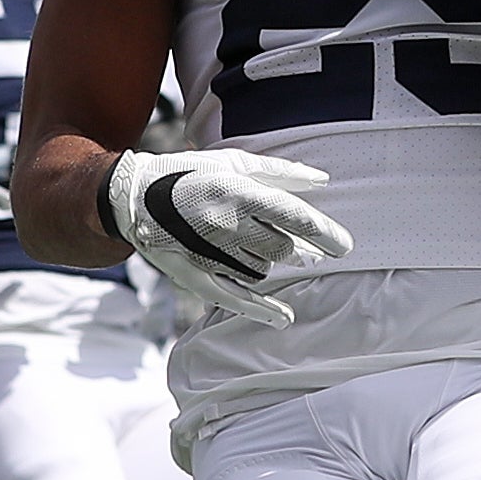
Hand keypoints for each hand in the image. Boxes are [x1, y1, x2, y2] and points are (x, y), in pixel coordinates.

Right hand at [98, 148, 352, 328]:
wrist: (134, 196)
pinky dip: (262, 309)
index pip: (294, 217)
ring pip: (260, 271)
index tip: (346, 247)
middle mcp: (225, 224)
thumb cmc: (191, 173)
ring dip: (270, 265)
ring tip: (268, 254)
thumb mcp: (234, 162)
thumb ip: (281, 172)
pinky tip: (284, 317)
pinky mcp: (193, 276)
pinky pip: (234, 298)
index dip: (325, 233)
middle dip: (297, 252)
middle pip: (281, 250)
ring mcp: (208, 253)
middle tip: (308, 254)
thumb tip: (323, 178)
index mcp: (238, 191)